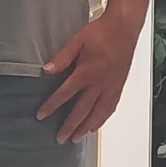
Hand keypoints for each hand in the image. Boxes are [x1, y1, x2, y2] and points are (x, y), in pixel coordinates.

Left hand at [36, 11, 142, 143]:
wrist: (124, 28)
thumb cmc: (101, 32)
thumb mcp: (77, 41)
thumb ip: (62, 57)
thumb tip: (46, 70)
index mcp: (87, 72)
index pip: (65, 94)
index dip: (52, 106)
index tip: (41, 116)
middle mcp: (99, 83)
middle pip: (82, 110)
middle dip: (69, 126)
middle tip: (60, 138)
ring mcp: (111, 87)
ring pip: (97, 114)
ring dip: (85, 127)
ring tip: (76, 137)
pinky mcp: (118, 87)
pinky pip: (110, 108)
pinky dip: (101, 119)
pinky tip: (95, 126)